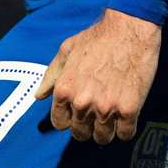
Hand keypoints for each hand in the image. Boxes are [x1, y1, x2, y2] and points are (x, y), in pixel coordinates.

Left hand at [35, 9, 160, 145]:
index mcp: (65, 89)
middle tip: (95, 114)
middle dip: (86, 126)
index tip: (77, 114)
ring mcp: (105, 108)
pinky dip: (126, 129)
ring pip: (102, 138)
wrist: (129, 28)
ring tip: (111, 116)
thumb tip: (39, 96)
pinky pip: (125, 135)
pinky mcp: (128, 109)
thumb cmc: (97, 37)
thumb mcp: (67, 50)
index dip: (68, 119)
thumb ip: (51, 75)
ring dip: (106, 130)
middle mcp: (82, 102)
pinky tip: (126, 115)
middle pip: (80, 133)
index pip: (59, 123)